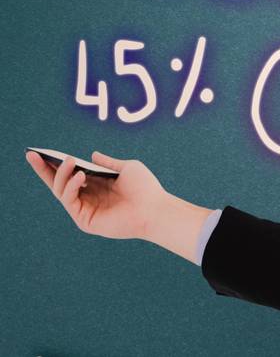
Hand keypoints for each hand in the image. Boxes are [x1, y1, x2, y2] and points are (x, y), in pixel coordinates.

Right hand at [25, 150, 167, 240]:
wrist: (154, 208)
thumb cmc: (145, 188)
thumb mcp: (127, 168)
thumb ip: (108, 163)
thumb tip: (91, 155)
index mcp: (96, 185)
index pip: (70, 174)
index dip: (54, 164)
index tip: (39, 152)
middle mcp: (88, 197)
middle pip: (58, 183)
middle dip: (44, 169)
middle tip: (32, 155)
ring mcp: (84, 209)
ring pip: (61, 190)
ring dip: (62, 175)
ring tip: (68, 162)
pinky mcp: (84, 220)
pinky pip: (69, 201)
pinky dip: (71, 187)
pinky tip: (80, 176)